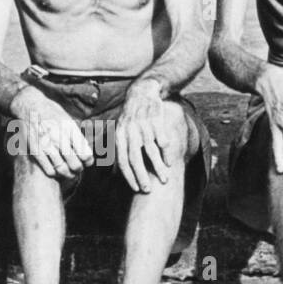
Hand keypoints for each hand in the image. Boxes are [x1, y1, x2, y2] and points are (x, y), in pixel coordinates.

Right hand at [9, 86, 92, 178]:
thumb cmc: (52, 113)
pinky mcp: (35, 149)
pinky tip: (55, 171)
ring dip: (67, 174)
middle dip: (78, 169)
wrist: (30, 105)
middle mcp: (59, 136)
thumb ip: (77, 135)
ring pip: (62, 169)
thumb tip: (87, 152)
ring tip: (68, 173)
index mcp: (70, 129)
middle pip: (75, 164)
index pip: (85, 153)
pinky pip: (48, 169)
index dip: (88, 161)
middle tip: (77, 169)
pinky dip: (54, 174)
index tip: (87, 162)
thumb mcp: (68, 119)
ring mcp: (46, 144)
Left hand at [114, 78, 174, 192]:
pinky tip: (170, 163)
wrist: (142, 94)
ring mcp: (144, 126)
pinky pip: (162, 140)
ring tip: (164, 180)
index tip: (136, 189)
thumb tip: (113, 174)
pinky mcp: (156, 121)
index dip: (128, 176)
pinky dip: (166, 152)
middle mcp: (130, 132)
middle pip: (135, 158)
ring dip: (158, 167)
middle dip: (142, 176)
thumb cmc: (130, 119)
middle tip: (148, 190)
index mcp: (120, 136)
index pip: (122, 160)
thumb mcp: (119, 132)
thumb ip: (117, 152)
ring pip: (151, 151)